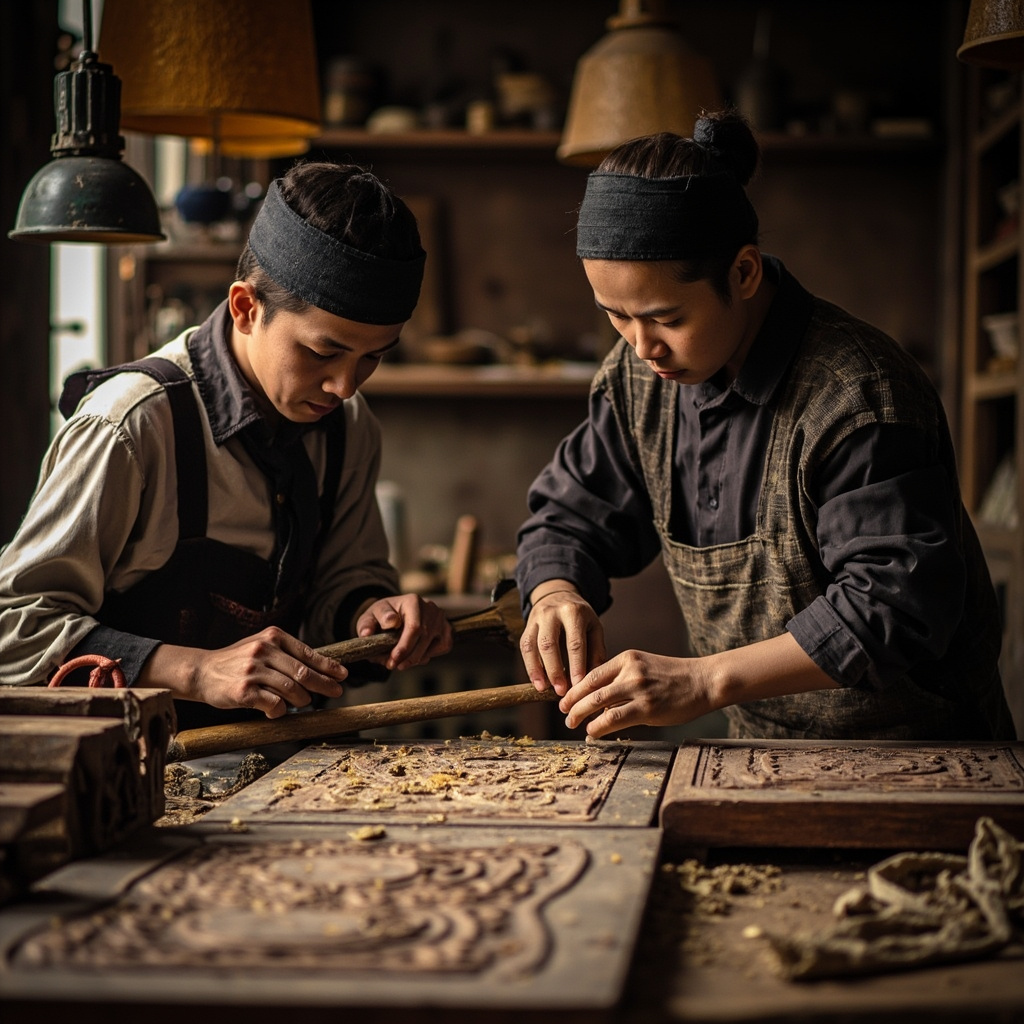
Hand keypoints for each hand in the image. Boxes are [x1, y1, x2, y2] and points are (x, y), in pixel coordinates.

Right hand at [142, 627, 348, 718]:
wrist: (201, 671)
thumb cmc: (236, 661)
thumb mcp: (261, 646)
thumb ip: (286, 653)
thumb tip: (320, 667)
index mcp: (272, 637)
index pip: (308, 653)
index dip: (328, 666)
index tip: (342, 675)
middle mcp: (263, 650)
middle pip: (304, 673)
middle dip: (324, 684)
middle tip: (336, 691)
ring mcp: (253, 671)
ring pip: (292, 690)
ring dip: (301, 700)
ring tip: (301, 702)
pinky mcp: (243, 692)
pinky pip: (274, 705)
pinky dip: (280, 711)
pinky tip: (275, 711)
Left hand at [355, 593, 452, 669]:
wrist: (394, 614)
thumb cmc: (382, 616)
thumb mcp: (369, 616)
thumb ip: (366, 624)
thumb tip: (367, 633)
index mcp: (412, 601)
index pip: (414, 627)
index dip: (404, 647)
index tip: (392, 660)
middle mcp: (430, 607)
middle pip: (425, 638)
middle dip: (409, 656)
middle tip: (394, 666)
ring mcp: (441, 618)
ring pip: (434, 645)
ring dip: (417, 658)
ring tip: (401, 663)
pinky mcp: (447, 628)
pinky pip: (443, 647)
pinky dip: (430, 655)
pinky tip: (416, 656)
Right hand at [519, 586, 605, 695]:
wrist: (558, 595)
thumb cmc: (580, 617)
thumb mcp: (594, 628)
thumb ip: (596, 651)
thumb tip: (594, 679)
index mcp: (574, 612)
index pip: (574, 642)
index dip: (575, 665)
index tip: (577, 685)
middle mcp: (552, 613)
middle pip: (549, 644)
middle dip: (554, 670)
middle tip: (561, 691)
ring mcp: (536, 618)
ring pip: (532, 646)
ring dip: (537, 670)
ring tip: (544, 689)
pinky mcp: (527, 626)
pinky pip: (525, 647)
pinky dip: (529, 666)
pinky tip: (536, 681)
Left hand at [559, 649, 712, 737]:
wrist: (703, 681)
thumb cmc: (674, 677)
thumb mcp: (645, 666)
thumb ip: (622, 678)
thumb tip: (599, 698)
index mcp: (627, 659)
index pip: (592, 673)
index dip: (575, 687)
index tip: (566, 697)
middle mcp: (630, 671)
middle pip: (590, 687)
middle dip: (572, 702)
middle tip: (564, 712)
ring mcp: (638, 689)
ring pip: (598, 703)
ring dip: (581, 715)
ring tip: (572, 723)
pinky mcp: (647, 708)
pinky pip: (614, 718)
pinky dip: (598, 727)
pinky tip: (592, 732)